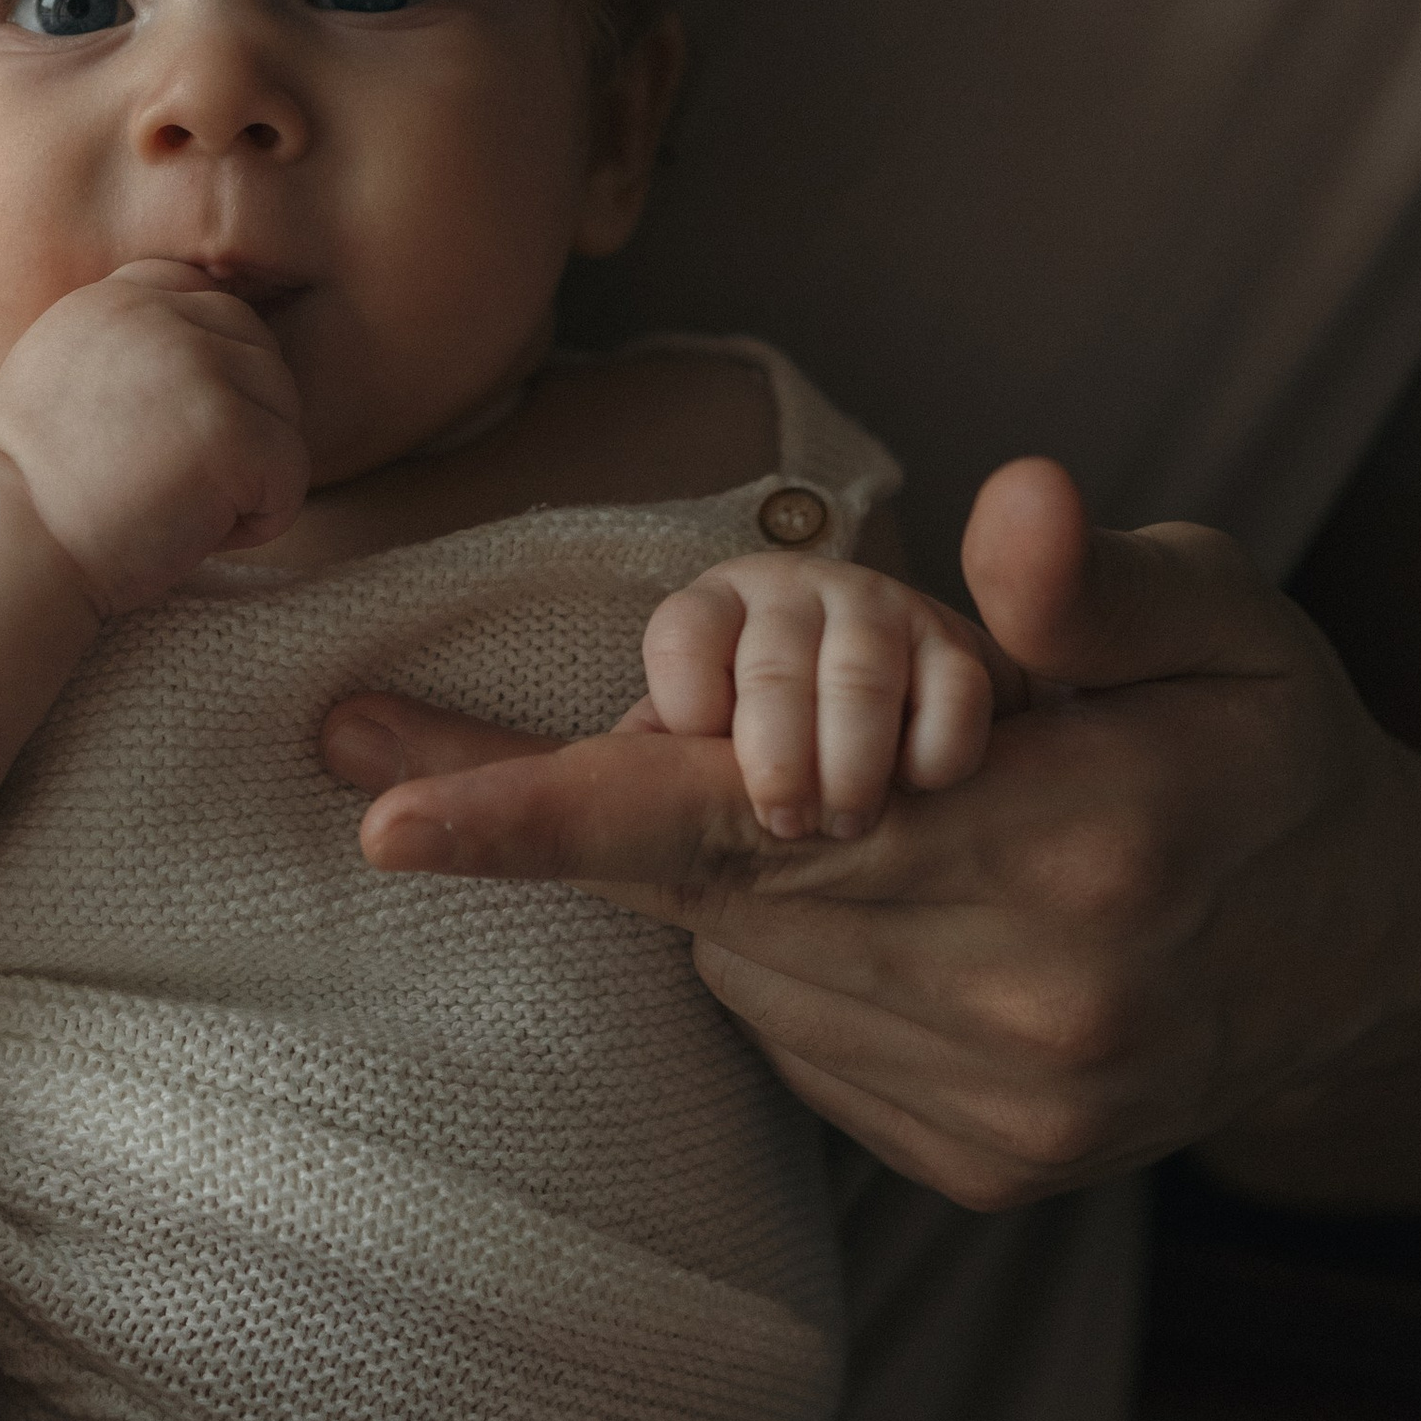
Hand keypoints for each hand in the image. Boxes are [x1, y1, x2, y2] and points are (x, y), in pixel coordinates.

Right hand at [0, 263, 307, 614]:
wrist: (13, 546)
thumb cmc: (34, 491)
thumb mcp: (59, 377)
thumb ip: (127, 345)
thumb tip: (206, 352)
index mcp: (118, 298)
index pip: (212, 304)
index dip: (212, 376)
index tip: (169, 434)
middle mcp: (162, 315)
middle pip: (260, 354)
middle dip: (240, 424)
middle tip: (172, 482)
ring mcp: (200, 366)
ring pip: (283, 414)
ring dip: (247, 476)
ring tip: (175, 506)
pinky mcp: (232, 427)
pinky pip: (290, 475)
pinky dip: (257, 522)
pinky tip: (192, 533)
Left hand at [324, 458, 1420, 1210]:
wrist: (1376, 954)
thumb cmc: (1270, 749)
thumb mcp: (1235, 619)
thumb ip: (1101, 577)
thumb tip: (1003, 508)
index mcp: (1069, 838)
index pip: (747, 824)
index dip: (551, 815)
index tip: (382, 817)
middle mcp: (1022, 996)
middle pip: (716, 894)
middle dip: (605, 810)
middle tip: (478, 732)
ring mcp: (1002, 1106)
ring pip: (751, 970)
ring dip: (749, 882)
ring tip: (860, 816)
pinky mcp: (986, 1169)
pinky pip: (807, 1045)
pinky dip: (803, 965)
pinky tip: (897, 912)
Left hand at [638, 552, 1027, 841]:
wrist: (894, 752)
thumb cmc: (767, 760)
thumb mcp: (682, 756)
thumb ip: (604, 772)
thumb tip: (465, 786)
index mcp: (711, 614)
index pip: (682, 635)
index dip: (690, 705)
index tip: (706, 757)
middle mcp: (790, 596)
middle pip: (773, 669)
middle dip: (777, 761)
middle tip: (788, 824)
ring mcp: (877, 610)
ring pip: (858, 681)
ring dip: (851, 768)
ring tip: (847, 821)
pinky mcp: (955, 645)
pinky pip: (951, 694)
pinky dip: (933, 755)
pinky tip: (919, 787)